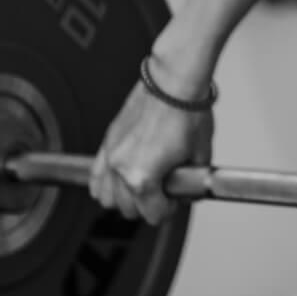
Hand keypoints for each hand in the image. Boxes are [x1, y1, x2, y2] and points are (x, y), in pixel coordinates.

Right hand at [88, 61, 212, 224]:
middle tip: (163, 194)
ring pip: (106, 197)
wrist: (174, 81)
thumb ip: (192, 182)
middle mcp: (121, 169)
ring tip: (143, 187)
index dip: (168, 210)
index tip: (174, 202)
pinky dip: (105, 183)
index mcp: (143, 178)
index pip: (152, 214)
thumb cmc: (188, 111)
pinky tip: (118, 181)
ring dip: (124, 198)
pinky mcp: (107, 141)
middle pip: (127, 209)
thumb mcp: (201, 155)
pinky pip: (95, 175)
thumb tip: (188, 193)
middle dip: (148, 205)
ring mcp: (111, 155)